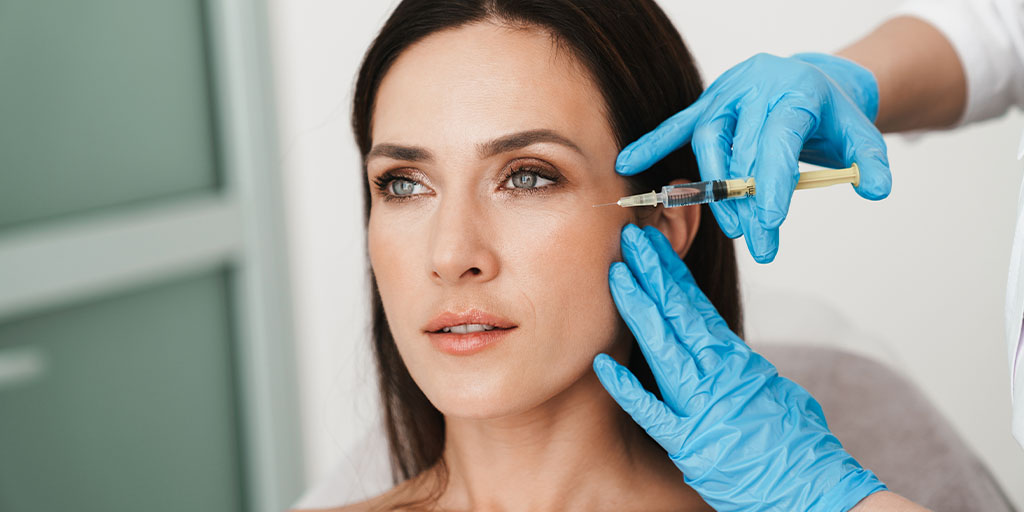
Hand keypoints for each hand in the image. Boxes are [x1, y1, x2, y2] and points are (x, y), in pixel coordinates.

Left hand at [593, 224, 885, 510]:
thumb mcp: (777, 394)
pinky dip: (626, 388)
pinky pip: (651, 412)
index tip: (654, 245)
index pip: (697, 306)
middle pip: (677, 313)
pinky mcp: (689, 444)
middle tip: (629, 236)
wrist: (817, 490)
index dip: (672, 273)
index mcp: (738, 361)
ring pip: (664, 345)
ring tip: (616, 273)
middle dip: (651, 273)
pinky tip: (602, 365)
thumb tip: (729, 355)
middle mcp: (718, 374)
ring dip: (638, 307)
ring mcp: (702, 406)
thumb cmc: (802, 448)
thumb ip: (746, 371)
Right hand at [615, 53, 890, 262]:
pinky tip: (629, 161)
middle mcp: (757, 88)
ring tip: (733, 226)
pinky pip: (677, 125)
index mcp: (796, 92)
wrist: (810, 81)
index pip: (778, 140)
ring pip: (709, 139)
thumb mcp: (859, 133)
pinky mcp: (707, 104)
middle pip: (743, 148)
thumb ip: (872, 161)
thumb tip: (876, 189)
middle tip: (758, 241)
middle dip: (748, 200)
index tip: (768, 221)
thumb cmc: (830, 114)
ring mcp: (727, 94)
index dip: (771, 181)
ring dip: (715, 187)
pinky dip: (653, 143)